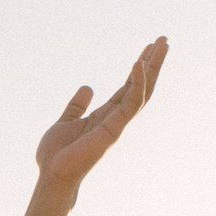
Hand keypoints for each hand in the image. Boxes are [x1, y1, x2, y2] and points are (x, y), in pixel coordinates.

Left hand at [34, 39, 167, 191]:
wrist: (52, 175)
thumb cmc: (56, 155)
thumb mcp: (66, 121)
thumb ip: (77, 106)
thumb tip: (87, 87)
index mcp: (105, 116)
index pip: (128, 87)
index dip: (138, 68)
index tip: (147, 47)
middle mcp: (115, 118)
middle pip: (141, 86)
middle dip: (153, 63)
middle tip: (164, 40)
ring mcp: (117, 123)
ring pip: (142, 91)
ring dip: (153, 67)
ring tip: (162, 44)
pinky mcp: (114, 129)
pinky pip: (130, 102)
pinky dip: (136, 83)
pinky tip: (138, 63)